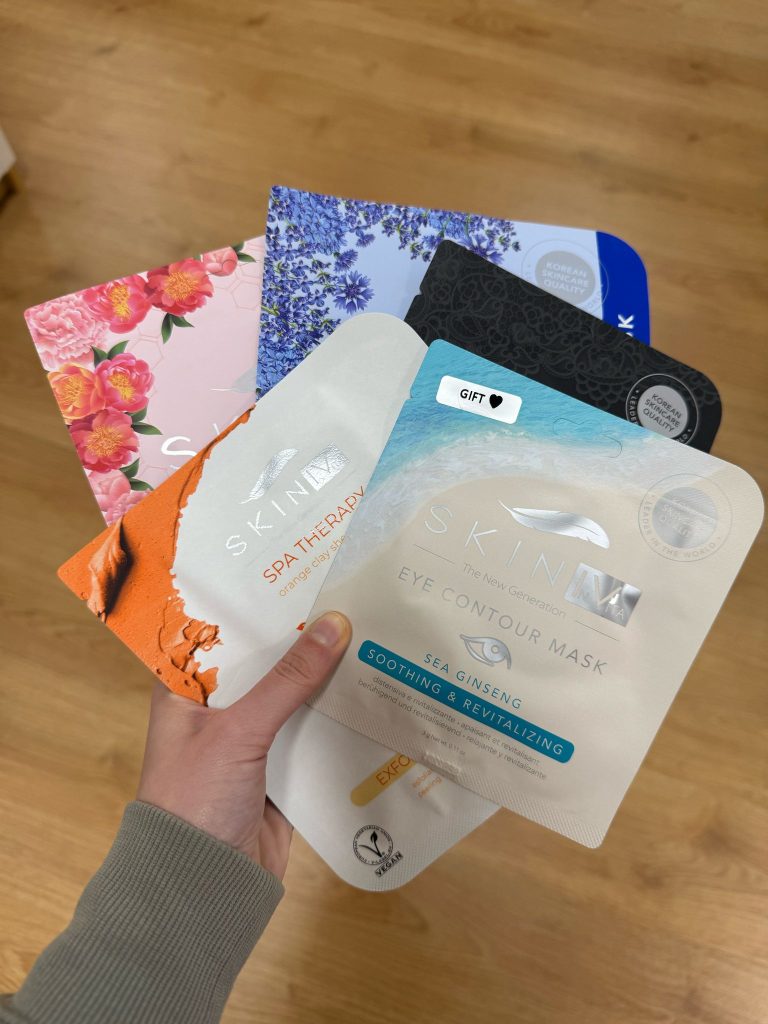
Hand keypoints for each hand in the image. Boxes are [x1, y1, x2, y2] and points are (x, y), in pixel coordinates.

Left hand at [137, 612, 350, 878]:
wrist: (202, 891)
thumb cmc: (195, 802)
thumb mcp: (239, 732)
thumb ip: (287, 680)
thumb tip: (334, 625)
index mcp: (186, 690)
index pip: (221, 631)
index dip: (256, 601)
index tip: (298, 567)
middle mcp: (217, 709)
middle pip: (265, 661)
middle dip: (301, 636)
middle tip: (346, 593)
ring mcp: (250, 740)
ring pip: (292, 695)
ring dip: (324, 674)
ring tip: (367, 630)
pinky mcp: (279, 769)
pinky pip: (311, 731)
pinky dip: (336, 715)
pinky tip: (371, 689)